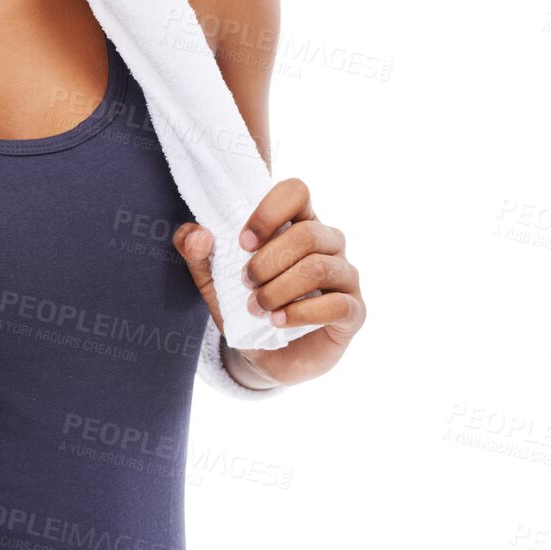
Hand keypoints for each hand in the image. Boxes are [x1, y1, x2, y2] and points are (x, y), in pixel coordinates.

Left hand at [172, 177, 364, 387]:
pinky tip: (279, 322)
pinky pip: (337, 304)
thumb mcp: (212, 280)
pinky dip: (301, 314)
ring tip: (257, 308)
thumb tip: (197, 235)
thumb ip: (196, 252)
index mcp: (299, 222)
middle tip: (246, 283)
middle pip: (307, 233)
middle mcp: (328, 243)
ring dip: (279, 289)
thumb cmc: (246, 306)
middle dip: (267, 262)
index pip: (296, 191)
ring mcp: (345, 276)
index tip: (243, 242)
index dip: (269, 212)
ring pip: (319, 267)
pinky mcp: (354, 311)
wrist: (265, 357)